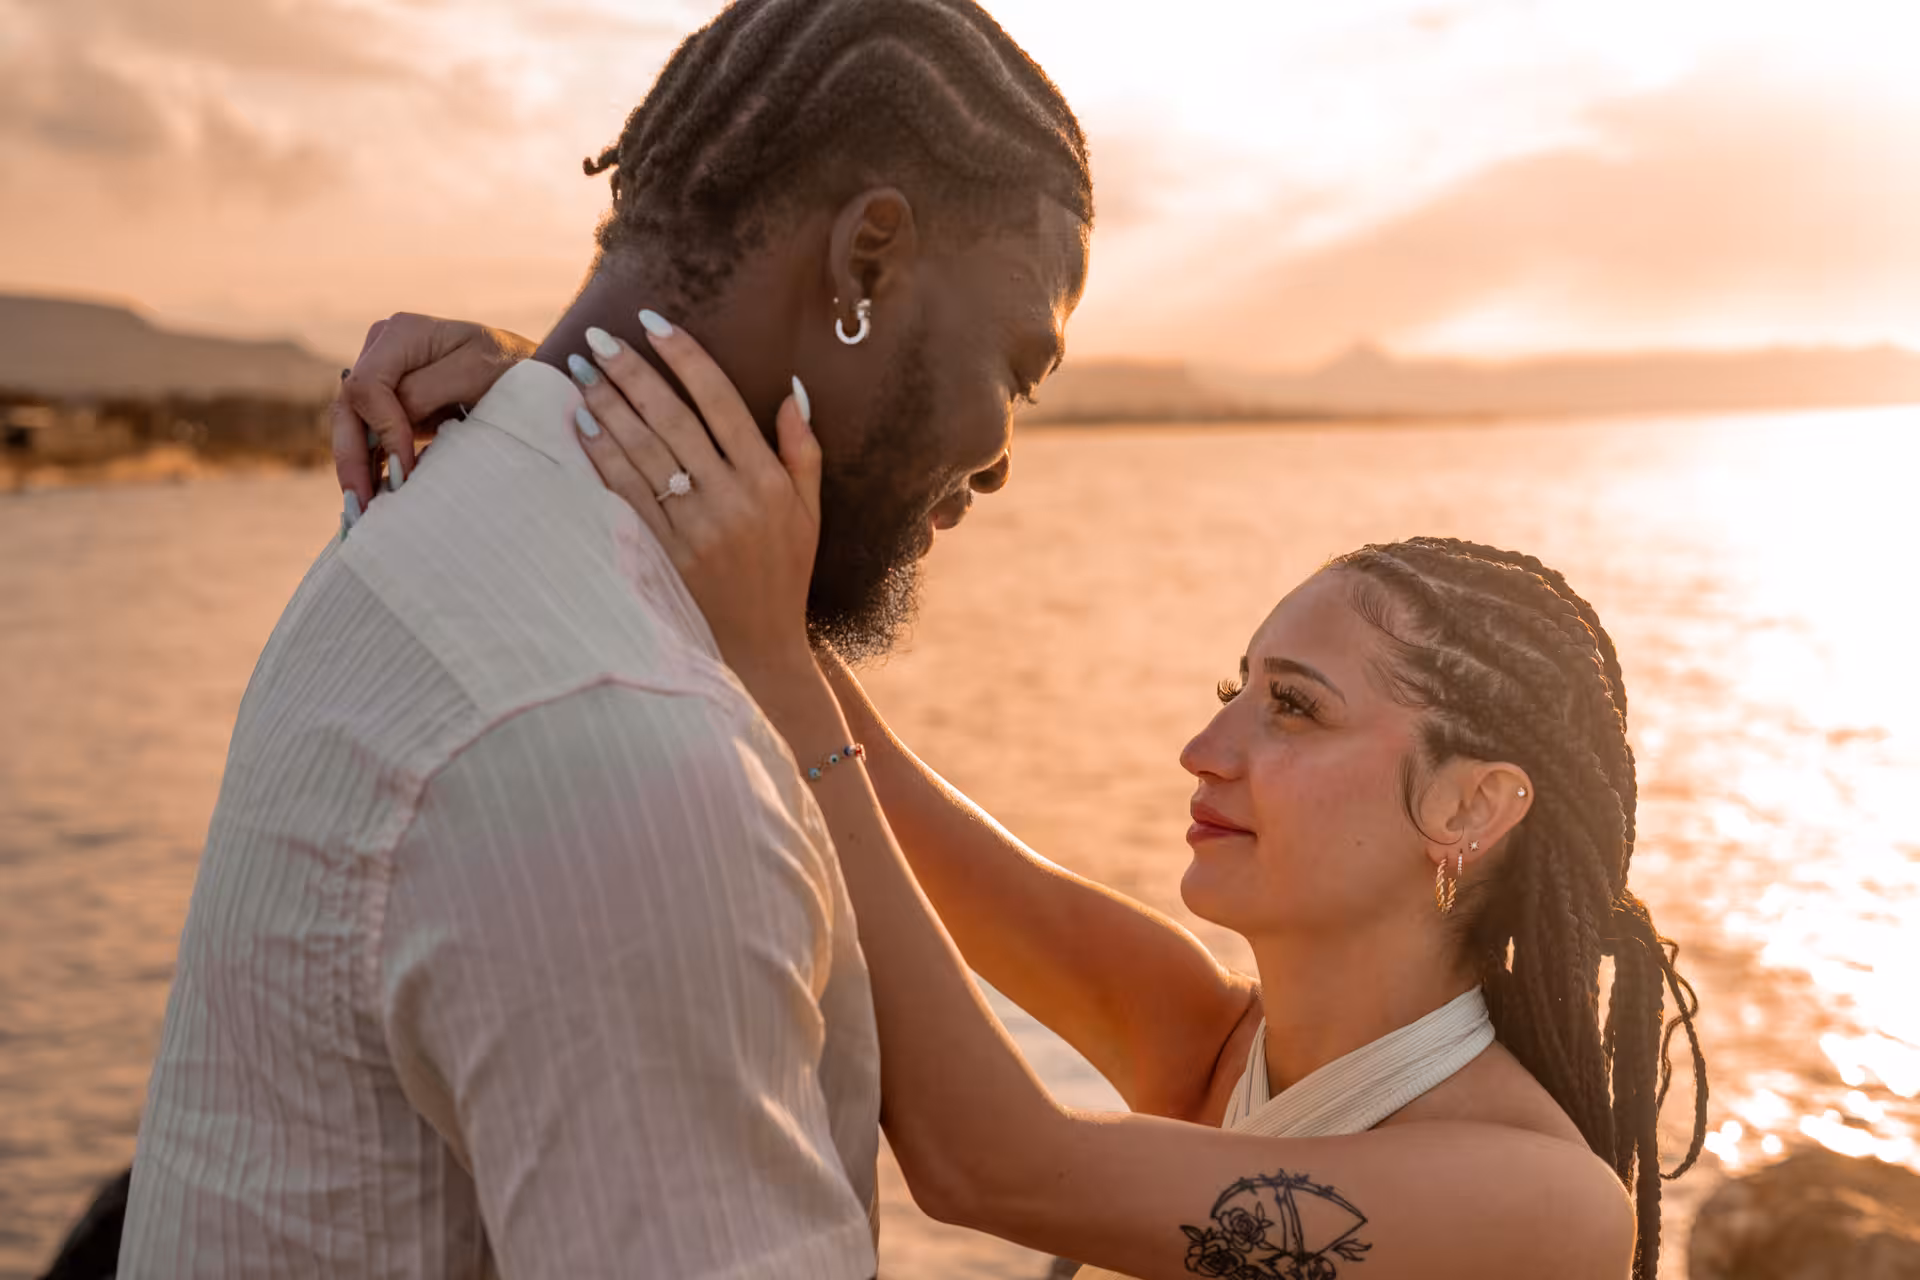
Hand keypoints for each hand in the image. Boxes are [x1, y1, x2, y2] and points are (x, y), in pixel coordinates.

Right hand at [331, 314, 534, 507]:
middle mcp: (381, 351)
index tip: (404, 469)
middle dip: (352, 458)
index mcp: (401, 334)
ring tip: (363, 512)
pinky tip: (375, 499)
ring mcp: (382, 377)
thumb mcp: (477, 373)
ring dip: (356, 468)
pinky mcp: (390, 406)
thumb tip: (391, 423)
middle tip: (359, 506)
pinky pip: (370, 437)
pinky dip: (371, 467)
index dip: (382, 430)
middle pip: (348, 407)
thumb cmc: (511, 368)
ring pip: (352, 426)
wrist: (530, 375)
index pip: (367, 386)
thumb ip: (426, 391)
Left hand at [570, 315, 820, 685]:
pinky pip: (626, 494)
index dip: (685, 356)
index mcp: (768, 479)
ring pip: (644, 451)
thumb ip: (804, 449)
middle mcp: (732, 498)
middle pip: (673, 417)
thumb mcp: (810, 512)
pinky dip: (601, 456)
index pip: (721, 400)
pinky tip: (582, 425)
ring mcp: (695, 528)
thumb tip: (793, 389)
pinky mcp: (663, 554)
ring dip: (608, 405)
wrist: (759, 650)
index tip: (654, 321)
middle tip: (599, 337)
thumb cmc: (784, 574)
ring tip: (581, 370)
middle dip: (632, 371)